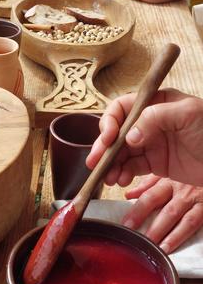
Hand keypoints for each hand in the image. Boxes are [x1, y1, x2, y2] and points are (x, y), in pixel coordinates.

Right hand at [86, 89, 202, 187]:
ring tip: (109, 177)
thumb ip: (156, 118)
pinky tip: (120, 180)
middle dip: (103, 147)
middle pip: (116, 132)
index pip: (122, 108)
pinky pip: (131, 168)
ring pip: (120, 153)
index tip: (108, 138)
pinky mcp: (155, 163)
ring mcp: (150, 143)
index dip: (110, 122)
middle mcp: (149, 122)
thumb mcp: (188, 115)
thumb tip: (129, 135)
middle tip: (96, 161)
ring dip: (110, 164)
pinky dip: (122, 174)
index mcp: (155, 103)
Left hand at [122, 174, 202, 252]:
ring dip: (170, 236)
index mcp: (169, 182)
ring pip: (183, 220)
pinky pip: (195, 223)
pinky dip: (183, 236)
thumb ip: (148, 184)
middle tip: (141, 241)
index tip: (126, 225)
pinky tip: (174, 246)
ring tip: (158, 249)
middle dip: (153, 228)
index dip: (137, 212)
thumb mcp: (168, 174)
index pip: (150, 198)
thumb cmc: (188, 175)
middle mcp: (183, 190)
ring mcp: (196, 200)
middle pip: (166, 212)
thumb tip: (129, 195)